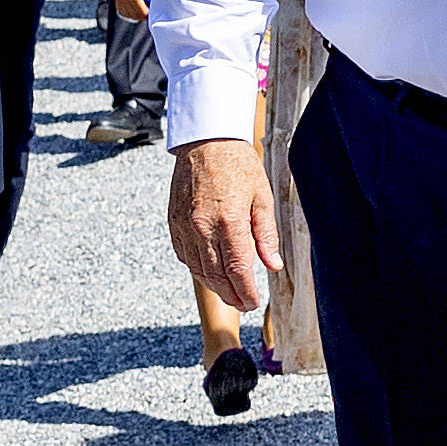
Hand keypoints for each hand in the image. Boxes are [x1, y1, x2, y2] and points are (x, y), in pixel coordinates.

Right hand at [110, 0, 153, 27]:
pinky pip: (119, 7)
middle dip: (140, 16)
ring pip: (124, 12)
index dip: (147, 16)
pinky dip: (125, 10)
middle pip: (132, 13)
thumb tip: (167, 8)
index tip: (152, 16)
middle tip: (147, 16)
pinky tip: (132, 11)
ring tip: (140, 14)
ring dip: (132, 15)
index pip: (141, 12)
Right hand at [169, 134, 275, 306]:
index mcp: (229, 221)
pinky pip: (184, 255)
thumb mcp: (262, 197)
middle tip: (243, 304)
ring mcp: (184, 226)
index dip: (245, 291)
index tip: (253, 303)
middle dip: (231, 294)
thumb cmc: (238, 165)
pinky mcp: (173, 222)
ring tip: (229, 293)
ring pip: (198, 269)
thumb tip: (273, 265)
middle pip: (216, 275)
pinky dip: (197, 269)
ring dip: (214, 286)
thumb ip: (266, 235)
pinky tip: (210, 272)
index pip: (237, 269)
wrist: (205, 141)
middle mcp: (202, 227)